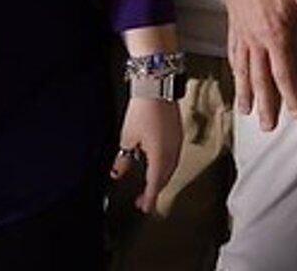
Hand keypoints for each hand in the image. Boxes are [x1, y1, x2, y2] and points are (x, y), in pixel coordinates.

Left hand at [111, 96, 182, 213]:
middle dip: (155, 190)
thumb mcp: (127, 139)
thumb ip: (123, 160)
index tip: (145, 208)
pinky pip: (174, 157)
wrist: (157, 88)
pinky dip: (166, 166)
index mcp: (161, 156)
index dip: (150, 198)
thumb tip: (119, 172)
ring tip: (150, 184)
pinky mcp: (178, 133)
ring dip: (161, 179)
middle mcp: (173, 151)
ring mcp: (177, 142)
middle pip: (165, 178)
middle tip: (143, 200)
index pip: (155, 184)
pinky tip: (158, 165)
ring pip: (171, 168)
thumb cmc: (143, 111)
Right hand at [222, 0, 296, 129]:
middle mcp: (255, 39)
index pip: (283, 73)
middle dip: (265, 104)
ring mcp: (241, 32)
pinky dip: (234, 69)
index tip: (296, 114)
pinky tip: (235, 74)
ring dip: (244, 92)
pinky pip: (232, 53)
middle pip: (259, 79)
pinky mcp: (232, 23)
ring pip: (242, 70)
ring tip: (244, 111)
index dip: (290, 95)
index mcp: (275, 34)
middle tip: (266, 126)